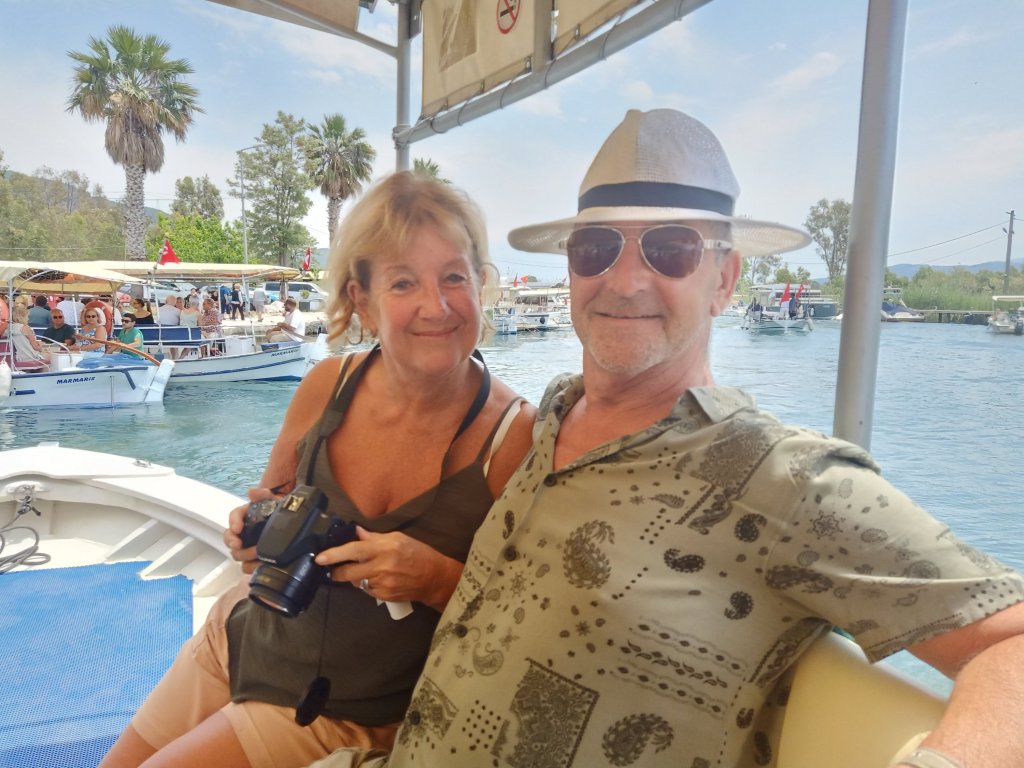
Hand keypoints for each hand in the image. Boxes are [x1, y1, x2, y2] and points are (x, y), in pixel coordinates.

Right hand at [223, 487, 279, 572]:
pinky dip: (252, 566)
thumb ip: (264, 495)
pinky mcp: (254, 559)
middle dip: (232, 541)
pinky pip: (247, 566)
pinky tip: (260, 564)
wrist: (292, 527)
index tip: (237, 528)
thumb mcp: (274, 502)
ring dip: (244, 555)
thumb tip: (252, 492)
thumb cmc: (279, 514)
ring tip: (257, 554)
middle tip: (239, 544)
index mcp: (246, 516)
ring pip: (237, 553)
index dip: (233, 522)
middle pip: (230, 537)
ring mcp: (247, 546)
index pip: (234, 516)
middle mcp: (243, 532)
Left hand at [316, 527, 462, 610]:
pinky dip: (367, 584)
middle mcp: (382, 566)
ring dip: (355, 576)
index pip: (354, 550)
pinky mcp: (384, 596)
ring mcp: (382, 583)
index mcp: (385, 548)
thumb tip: (357, 532)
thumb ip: (375, 537)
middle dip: (336, 572)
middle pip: (349, 572)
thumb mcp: (398, 538)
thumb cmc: (418, 554)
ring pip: (356, 581)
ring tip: (368, 570)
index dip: (335, 554)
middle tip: (330, 570)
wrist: (434, 578)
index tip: (319, 558)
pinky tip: (378, 579)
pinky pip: (367, 590)